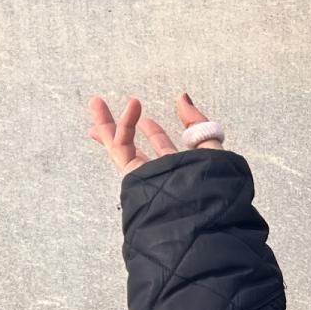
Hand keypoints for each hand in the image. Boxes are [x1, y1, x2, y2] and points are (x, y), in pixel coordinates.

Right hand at [86, 92, 224, 176]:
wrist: (203, 212)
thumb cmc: (214, 186)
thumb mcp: (211, 147)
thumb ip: (197, 123)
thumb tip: (181, 97)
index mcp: (180, 169)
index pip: (162, 148)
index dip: (153, 132)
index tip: (143, 111)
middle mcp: (160, 174)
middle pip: (133, 149)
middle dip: (118, 127)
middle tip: (101, 109)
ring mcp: (145, 177)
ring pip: (119, 148)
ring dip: (107, 124)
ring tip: (96, 103)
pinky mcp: (135, 177)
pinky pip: (123, 149)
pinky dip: (124, 127)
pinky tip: (131, 106)